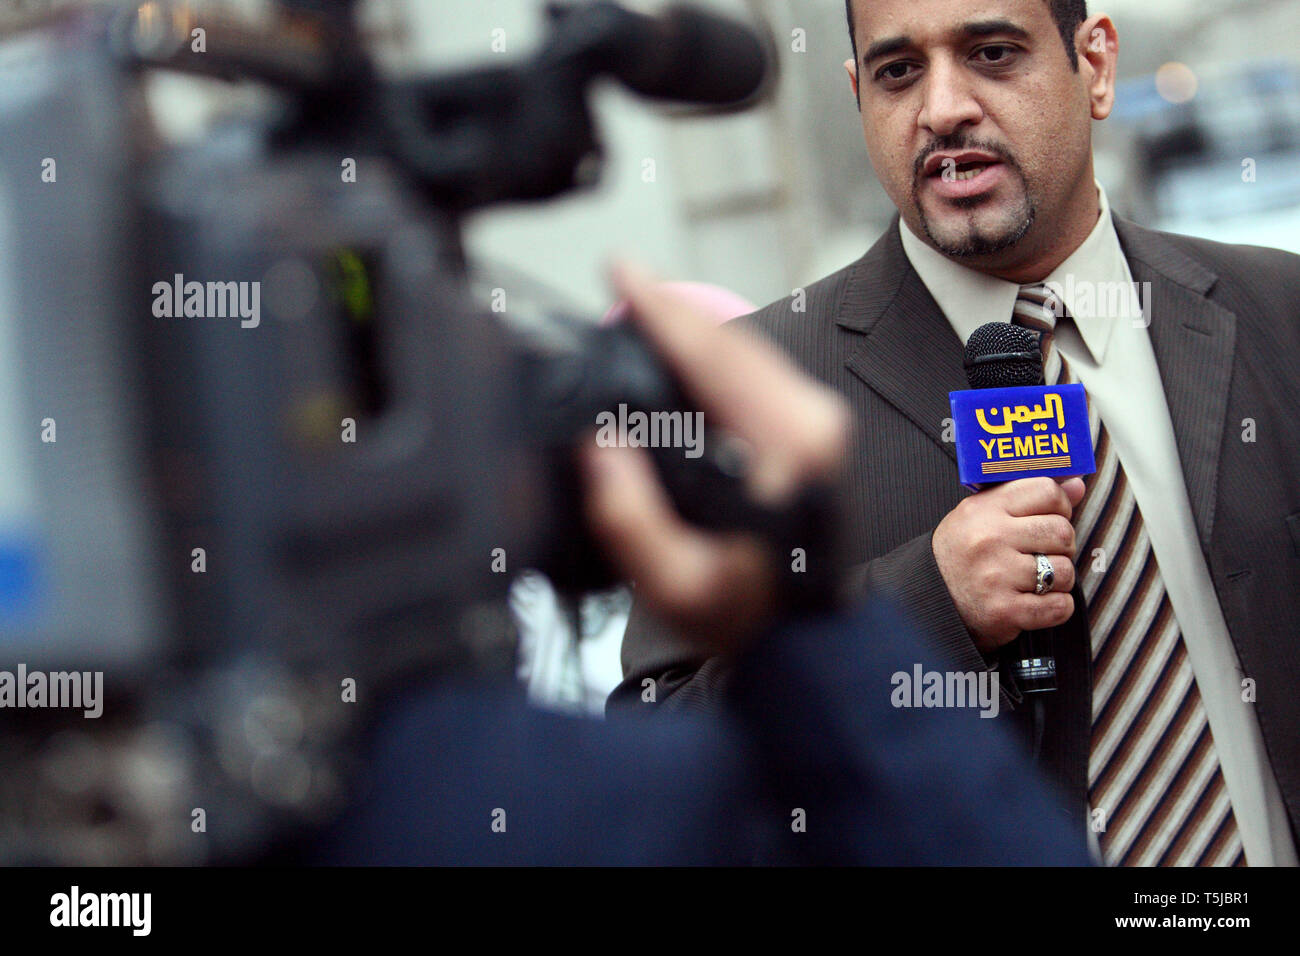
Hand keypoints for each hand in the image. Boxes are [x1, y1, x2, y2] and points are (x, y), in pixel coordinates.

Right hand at [578, 261, 850, 652]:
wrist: (804, 635)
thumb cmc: (745, 614)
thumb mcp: (676, 586)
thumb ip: (630, 521)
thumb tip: (600, 446)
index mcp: (789, 448)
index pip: (716, 357)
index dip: (662, 310)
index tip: (620, 268)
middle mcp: (815, 421)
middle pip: (731, 342)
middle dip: (671, 308)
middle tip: (620, 275)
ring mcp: (820, 420)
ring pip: (743, 351)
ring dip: (689, 328)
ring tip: (640, 303)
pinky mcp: (813, 426)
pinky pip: (753, 371)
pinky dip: (710, 352)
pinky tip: (677, 346)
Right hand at [932, 476, 1086, 653]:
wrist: (929, 600)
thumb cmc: (961, 554)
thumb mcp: (983, 515)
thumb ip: (1029, 497)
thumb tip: (1077, 484)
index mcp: (984, 510)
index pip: (1047, 492)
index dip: (1060, 507)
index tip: (1050, 519)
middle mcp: (989, 540)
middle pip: (1063, 532)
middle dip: (1062, 546)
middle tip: (1043, 553)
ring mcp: (997, 577)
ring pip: (1065, 571)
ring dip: (1058, 579)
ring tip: (1035, 579)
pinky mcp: (1005, 611)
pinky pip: (1059, 607)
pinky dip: (1056, 608)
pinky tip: (1036, 602)